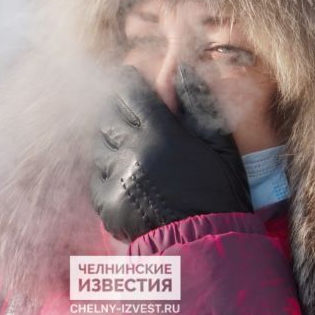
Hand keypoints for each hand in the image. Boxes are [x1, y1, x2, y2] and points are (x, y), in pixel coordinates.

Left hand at [90, 65, 251, 242]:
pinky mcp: (106, 202)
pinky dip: (106, 171)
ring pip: (98, 145)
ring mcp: (116, 177)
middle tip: (130, 114)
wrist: (206, 245)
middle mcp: (132, 151)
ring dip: (110, 140)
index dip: (127, 82)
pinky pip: (95, 176)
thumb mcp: (219, 145)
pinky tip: (125, 175)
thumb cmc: (219, 193)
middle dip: (117, 110)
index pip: (129, 92)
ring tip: (129, 147)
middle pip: (108, 115)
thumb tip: (181, 69)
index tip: (129, 77)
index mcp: (160, 132)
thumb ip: (199, 104)